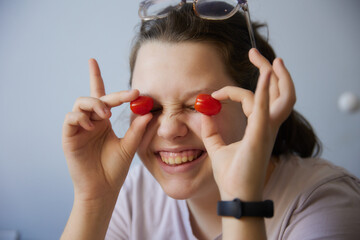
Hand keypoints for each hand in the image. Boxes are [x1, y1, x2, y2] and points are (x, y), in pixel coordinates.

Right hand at [62, 59, 151, 202]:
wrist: (103, 189)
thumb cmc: (115, 169)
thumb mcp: (130, 146)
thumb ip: (138, 129)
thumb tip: (150, 111)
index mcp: (103, 121)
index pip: (100, 95)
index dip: (95, 77)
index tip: (92, 60)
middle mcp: (90, 121)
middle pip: (94, 97)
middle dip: (110, 95)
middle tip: (128, 97)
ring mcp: (79, 128)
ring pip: (80, 103)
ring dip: (95, 104)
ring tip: (107, 114)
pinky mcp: (69, 137)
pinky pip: (70, 119)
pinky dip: (81, 117)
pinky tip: (93, 126)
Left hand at [201, 49, 295, 199]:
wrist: (236, 195)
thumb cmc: (231, 175)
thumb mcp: (216, 147)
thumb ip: (211, 129)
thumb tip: (202, 110)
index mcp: (259, 128)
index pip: (253, 100)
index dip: (233, 92)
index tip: (213, 94)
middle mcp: (267, 126)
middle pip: (276, 93)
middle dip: (270, 72)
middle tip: (257, 54)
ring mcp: (266, 130)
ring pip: (277, 96)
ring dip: (272, 75)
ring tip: (265, 58)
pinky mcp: (260, 134)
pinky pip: (264, 107)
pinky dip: (264, 90)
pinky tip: (265, 74)